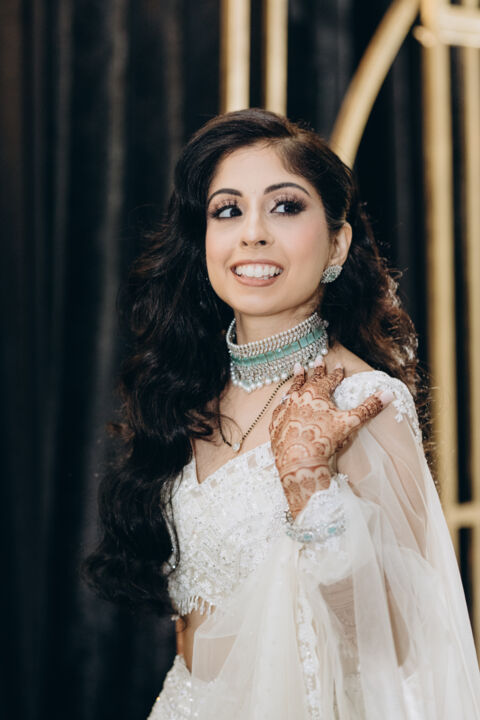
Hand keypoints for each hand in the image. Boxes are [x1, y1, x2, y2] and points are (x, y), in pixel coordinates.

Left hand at [269, 359, 391, 517]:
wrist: (298, 460)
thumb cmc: (325, 439)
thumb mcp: (350, 422)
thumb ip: (369, 407)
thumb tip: (388, 393)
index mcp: (316, 394)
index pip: (329, 380)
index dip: (336, 373)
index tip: (339, 366)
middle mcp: (298, 398)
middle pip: (308, 380)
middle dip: (315, 370)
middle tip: (316, 359)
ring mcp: (285, 410)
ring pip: (291, 391)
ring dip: (295, 382)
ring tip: (296, 372)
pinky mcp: (276, 424)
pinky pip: (279, 409)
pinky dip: (283, 404)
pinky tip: (282, 403)